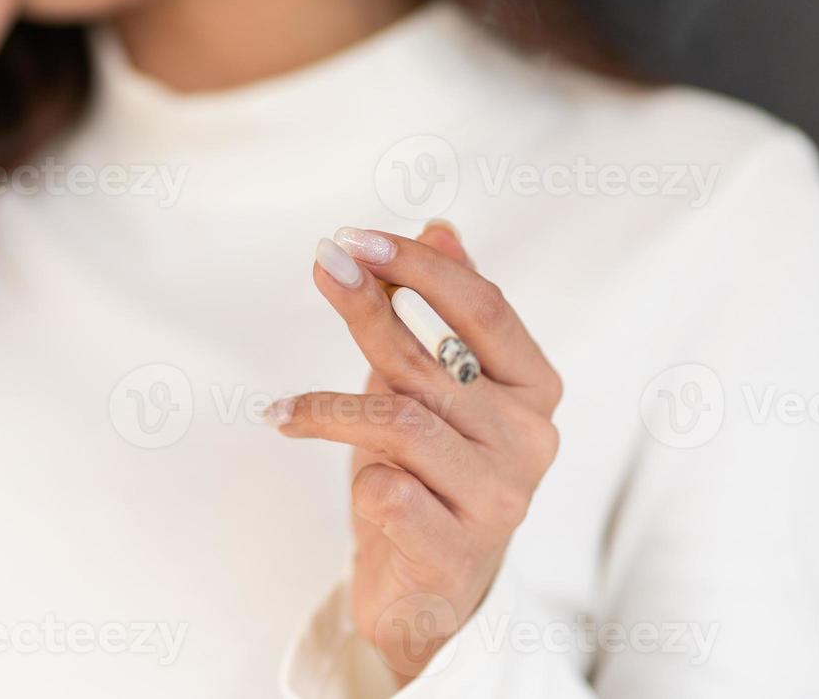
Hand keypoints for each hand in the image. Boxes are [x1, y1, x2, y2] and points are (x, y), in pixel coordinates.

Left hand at [270, 224, 561, 682]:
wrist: (428, 592)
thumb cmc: (432, 472)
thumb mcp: (437, 384)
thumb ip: (446, 310)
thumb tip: (439, 225)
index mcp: (536, 388)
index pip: (484, 308)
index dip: (419, 267)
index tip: (355, 237)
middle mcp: (530, 440)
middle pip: (432, 359)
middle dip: (368, 306)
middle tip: (322, 265)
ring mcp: (501, 499)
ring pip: (401, 423)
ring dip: (328, 407)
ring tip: (283, 410)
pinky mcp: (457, 554)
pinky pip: (389, 492)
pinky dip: (354, 478)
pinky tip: (333, 482)